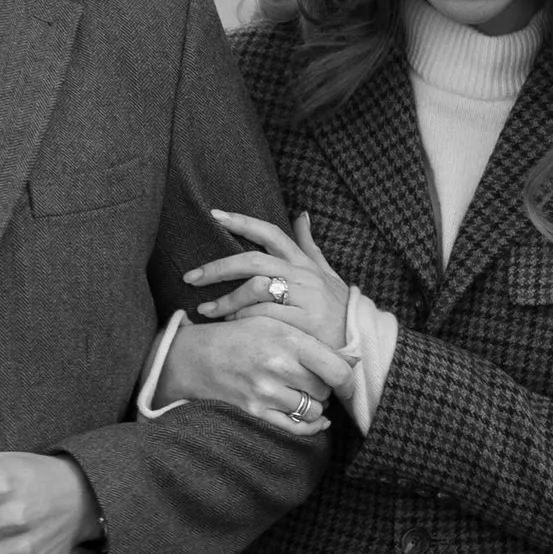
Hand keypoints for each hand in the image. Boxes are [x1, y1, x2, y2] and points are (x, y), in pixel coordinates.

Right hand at [171, 310, 354, 432]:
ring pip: (313, 411)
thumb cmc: (240, 337)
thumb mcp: (275, 325)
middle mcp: (279, 366)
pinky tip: (312, 420)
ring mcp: (266, 391)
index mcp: (288, 339)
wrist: (195, 356)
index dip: (348, 380)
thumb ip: (312, 342)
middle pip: (324, 390)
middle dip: (323, 388)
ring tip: (302, 394)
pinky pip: (296, 428)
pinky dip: (309, 427)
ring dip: (314, 407)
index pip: (336, 368)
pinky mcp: (255, 411)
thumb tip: (354, 360)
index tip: (347, 383)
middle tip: (311, 381)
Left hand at [187, 210, 351, 348]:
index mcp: (303, 263)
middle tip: (191, 277)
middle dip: (218, 268)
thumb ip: (309, 246)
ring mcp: (304, 299)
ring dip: (226, 300)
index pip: (270, 233)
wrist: (361, 339)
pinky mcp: (303, 323)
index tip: (214, 214)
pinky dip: (243, 318)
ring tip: (206, 310)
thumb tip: (301, 215)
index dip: (242, 221)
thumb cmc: (338, 307)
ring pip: (256, 289)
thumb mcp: (327, 273)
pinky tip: (230, 324)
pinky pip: (265, 316)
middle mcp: (302, 276)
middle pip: (253, 262)